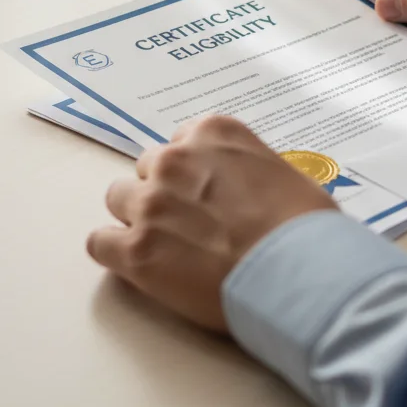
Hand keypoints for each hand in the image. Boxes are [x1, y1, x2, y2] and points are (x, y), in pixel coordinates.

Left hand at [86, 116, 335, 331]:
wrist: (300, 273)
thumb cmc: (307, 228)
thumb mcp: (285, 174)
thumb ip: (247, 171)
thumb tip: (246, 192)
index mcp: (213, 133)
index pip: (182, 143)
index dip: (194, 174)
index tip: (208, 196)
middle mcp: (176, 160)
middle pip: (148, 169)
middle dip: (166, 194)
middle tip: (192, 226)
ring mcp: (152, 203)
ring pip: (119, 200)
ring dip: (139, 219)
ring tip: (168, 248)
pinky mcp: (136, 250)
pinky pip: (100, 243)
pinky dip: (117, 254)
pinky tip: (142, 268)